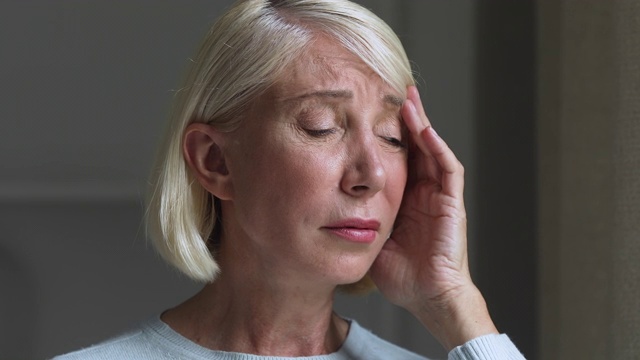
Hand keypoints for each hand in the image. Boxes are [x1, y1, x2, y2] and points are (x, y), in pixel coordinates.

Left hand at [370, 86, 496, 349]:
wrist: (427, 297)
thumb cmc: (400, 274)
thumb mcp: (370, 237)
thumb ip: (355, 217)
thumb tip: (324, 204)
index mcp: (404, 197)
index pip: (395, 156)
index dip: (384, 134)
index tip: (368, 112)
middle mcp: (422, 191)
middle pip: (414, 145)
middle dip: (403, 119)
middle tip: (389, 91)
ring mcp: (439, 195)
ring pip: (431, 149)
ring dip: (420, 123)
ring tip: (406, 99)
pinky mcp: (451, 202)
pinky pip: (447, 168)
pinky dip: (436, 147)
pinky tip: (423, 128)